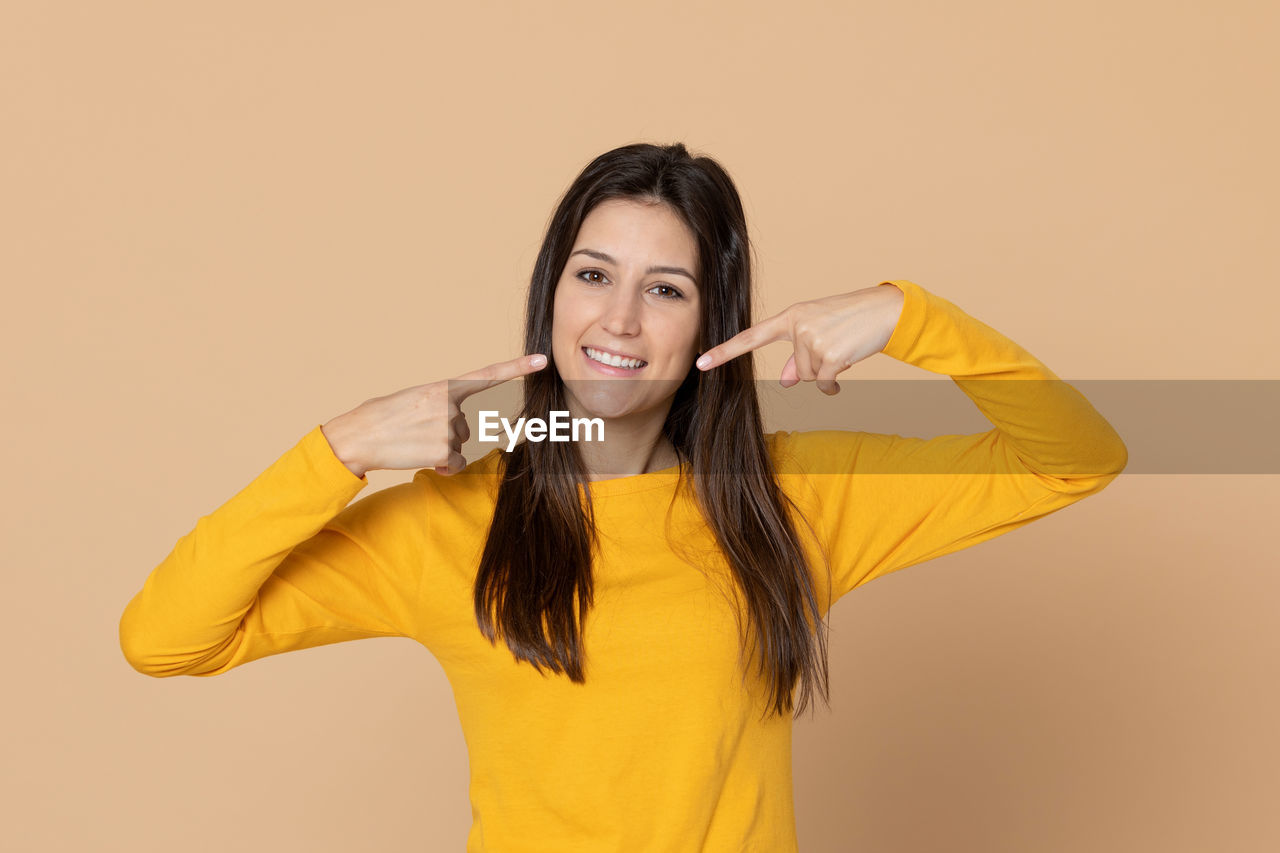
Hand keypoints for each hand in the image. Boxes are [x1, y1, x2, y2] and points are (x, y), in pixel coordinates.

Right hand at [321, 353, 547, 476]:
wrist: (358, 436)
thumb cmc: (381, 417)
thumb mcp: (413, 399)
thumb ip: (438, 405)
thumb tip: (455, 430)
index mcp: (443, 387)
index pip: (487, 375)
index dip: (517, 368)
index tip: (542, 361)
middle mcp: (450, 405)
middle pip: (466, 427)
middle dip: (446, 434)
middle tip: (416, 431)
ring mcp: (449, 428)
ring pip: (459, 445)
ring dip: (441, 450)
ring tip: (413, 442)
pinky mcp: (446, 451)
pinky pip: (456, 463)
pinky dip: (443, 466)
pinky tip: (421, 458)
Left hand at [694, 283, 903, 394]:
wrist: (886, 310)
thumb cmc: (850, 321)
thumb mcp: (819, 331)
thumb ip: (797, 356)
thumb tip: (785, 381)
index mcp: (791, 316)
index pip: (751, 337)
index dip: (724, 352)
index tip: (701, 363)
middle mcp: (798, 326)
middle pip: (795, 370)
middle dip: (816, 367)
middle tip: (836, 345)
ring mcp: (813, 340)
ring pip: (809, 377)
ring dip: (828, 372)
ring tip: (844, 348)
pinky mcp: (831, 355)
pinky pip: (823, 384)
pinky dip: (834, 384)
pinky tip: (847, 365)